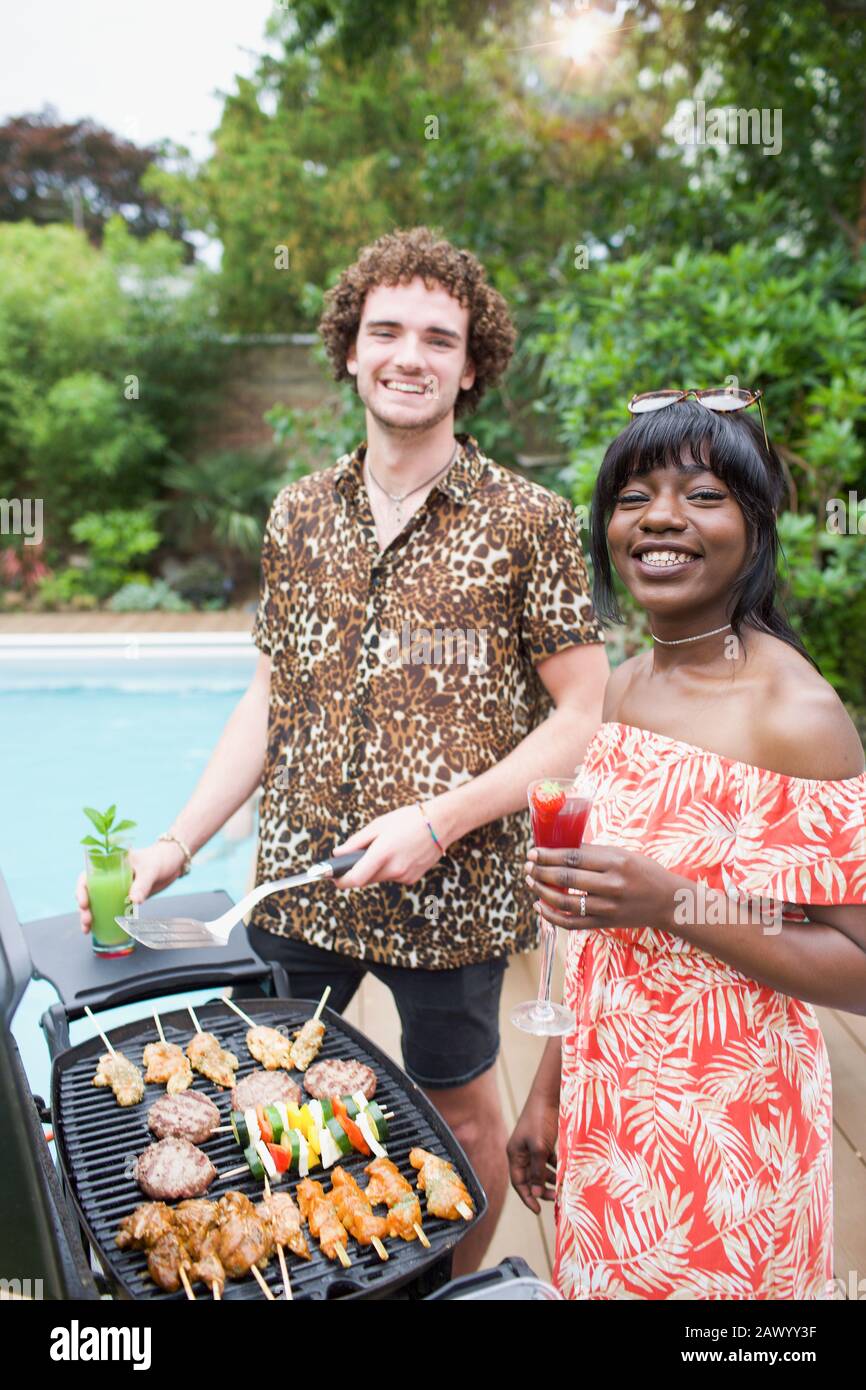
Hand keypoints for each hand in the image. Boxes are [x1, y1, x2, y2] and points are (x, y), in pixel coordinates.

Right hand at [76, 840, 186, 932]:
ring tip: (87, 929)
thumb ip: (142, 884)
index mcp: (109, 864)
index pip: (87, 876)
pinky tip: (97, 930)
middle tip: (87, 920)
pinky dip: (103, 919)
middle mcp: (108, 876)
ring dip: (90, 916)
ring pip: (97, 903)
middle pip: (89, 893)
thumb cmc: (160, 860)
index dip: (81, 890)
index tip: (83, 903)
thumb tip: (134, 901)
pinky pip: (110, 908)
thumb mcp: (150, 870)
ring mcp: (115, 888)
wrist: (173, 863)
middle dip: (84, 908)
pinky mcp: (124, 898)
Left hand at [331, 801, 449, 887]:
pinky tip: (398, 853)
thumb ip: (356, 842)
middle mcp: (394, 869)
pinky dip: (389, 868)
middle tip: (355, 858)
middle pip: (365, 880)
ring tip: (384, 849)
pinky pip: (393, 877)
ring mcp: (404, 876)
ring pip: (379, 878)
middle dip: (357, 872)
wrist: (441, 823)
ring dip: (375, 869)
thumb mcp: (378, 825)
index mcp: (382, 853)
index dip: (341, 881)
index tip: (333, 877)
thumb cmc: (410, 819)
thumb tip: (338, 854)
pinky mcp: (412, 878)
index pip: (355, 879)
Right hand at [507, 1087, 559, 1214]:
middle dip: (540, 1189)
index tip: (538, 1210)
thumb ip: (537, 1171)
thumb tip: (534, 1192)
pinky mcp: (543, 1141)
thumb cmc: (540, 1120)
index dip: (527, 1197)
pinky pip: (547, 1160)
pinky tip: (563, 1172)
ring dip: (548, 1179)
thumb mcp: (539, 1148)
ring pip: (539, 1170)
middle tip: (555, 1197)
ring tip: (561, 1186)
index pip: (518, 1182)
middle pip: (529, 1178)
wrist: (549, 1096)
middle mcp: (521, 1152)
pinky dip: (554, 1167)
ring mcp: (532, 1146)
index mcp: (514, 1153)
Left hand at [524, 843, 677, 931]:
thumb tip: (560, 846)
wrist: (667, 902)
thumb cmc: (643, 872)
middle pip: (565, 878)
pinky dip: (551, 916)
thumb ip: (594, 852)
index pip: (573, 857)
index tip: (533, 852)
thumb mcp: (623, 854)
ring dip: (542, 891)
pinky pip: (571, 922)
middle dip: (540, 871)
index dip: (548, 855)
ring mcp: (608, 907)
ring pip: (564, 901)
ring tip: (530, 881)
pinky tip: (539, 905)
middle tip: (527, 865)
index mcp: (616, 862)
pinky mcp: (605, 923)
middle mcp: (612, 885)